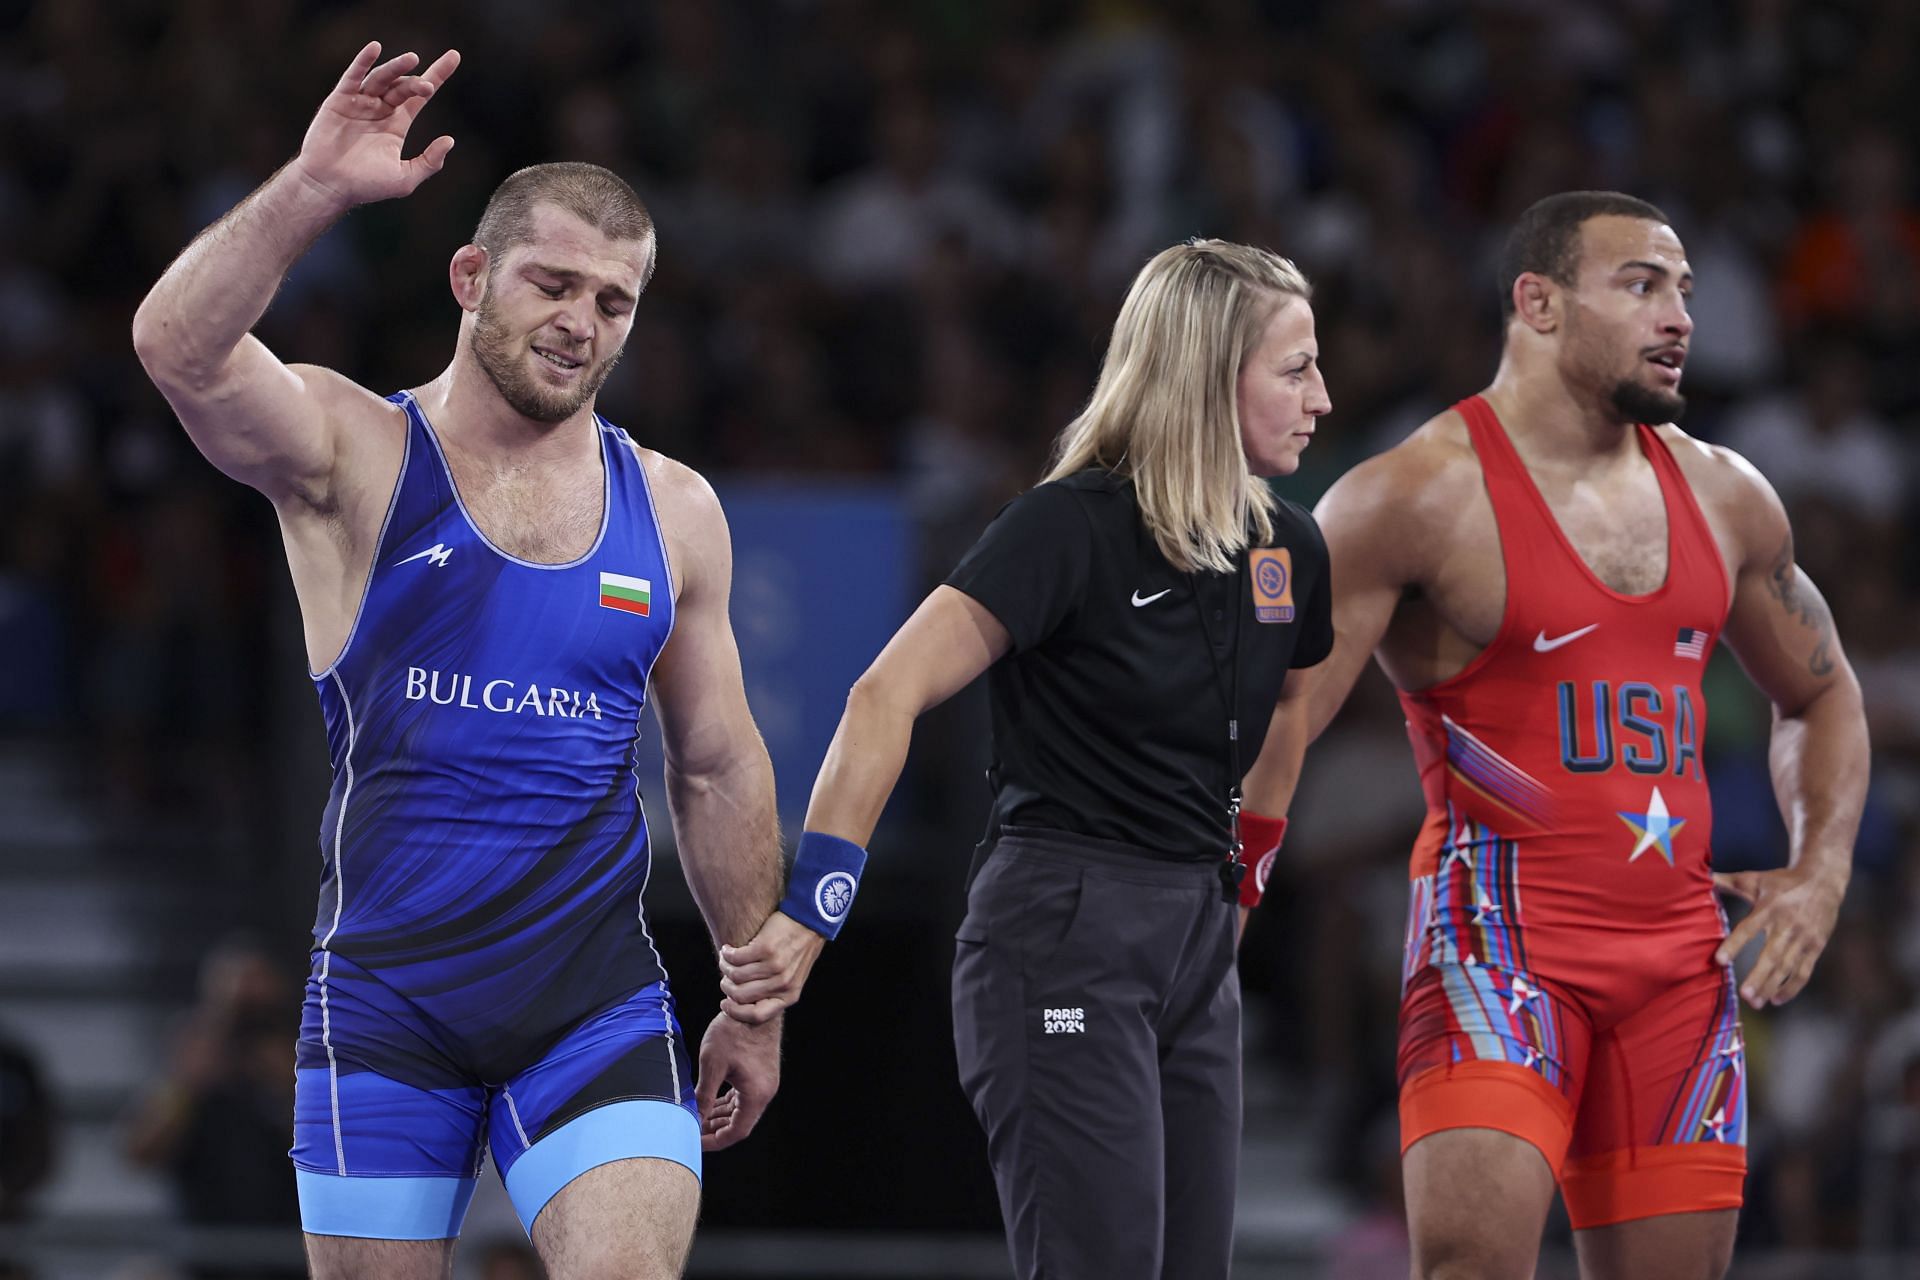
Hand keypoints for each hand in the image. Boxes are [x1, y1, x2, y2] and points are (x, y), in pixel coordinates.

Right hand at [293, 41, 460, 208]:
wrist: (329, 186)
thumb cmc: (365, 186)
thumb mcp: (405, 178)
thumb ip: (429, 162)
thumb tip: (450, 140)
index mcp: (396, 124)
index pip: (420, 96)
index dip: (437, 76)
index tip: (454, 57)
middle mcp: (380, 109)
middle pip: (403, 86)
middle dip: (417, 83)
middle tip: (428, 86)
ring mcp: (360, 102)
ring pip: (382, 78)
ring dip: (397, 68)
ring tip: (412, 60)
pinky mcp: (339, 100)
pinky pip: (353, 76)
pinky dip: (363, 61)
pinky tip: (375, 48)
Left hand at [695, 1009, 780, 1150]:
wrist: (752, 1006)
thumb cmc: (734, 1031)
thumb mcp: (712, 1065)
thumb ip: (703, 1096)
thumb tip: (692, 1119)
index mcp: (756, 1094)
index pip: (736, 1131)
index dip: (714, 1141)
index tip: (695, 1141)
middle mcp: (765, 1092)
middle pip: (739, 1123)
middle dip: (715, 1129)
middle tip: (692, 1131)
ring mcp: (764, 1083)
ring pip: (740, 1110)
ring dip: (720, 1116)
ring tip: (698, 1119)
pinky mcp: (760, 1074)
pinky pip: (743, 1097)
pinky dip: (727, 1103)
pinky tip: (711, 1103)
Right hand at [719, 911, 826, 1023]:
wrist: (811, 922)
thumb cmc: (798, 950)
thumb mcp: (793, 978)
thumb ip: (774, 992)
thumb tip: (743, 1002)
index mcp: (789, 996)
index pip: (757, 1015)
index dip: (736, 1012)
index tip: (725, 1004)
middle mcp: (782, 983)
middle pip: (741, 995)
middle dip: (727, 986)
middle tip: (725, 977)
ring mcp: (775, 966)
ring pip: (736, 975)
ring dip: (725, 967)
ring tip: (725, 960)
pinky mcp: (766, 948)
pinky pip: (736, 958)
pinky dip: (727, 954)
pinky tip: (728, 950)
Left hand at [1714, 866, 1846, 1008]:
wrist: (1823, 880)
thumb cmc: (1782, 881)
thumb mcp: (1755, 879)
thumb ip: (1727, 881)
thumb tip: (1700, 876)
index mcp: (1769, 908)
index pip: (1748, 929)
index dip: (1734, 945)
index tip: (1719, 960)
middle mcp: (1787, 925)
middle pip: (1772, 955)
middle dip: (1758, 977)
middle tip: (1744, 995)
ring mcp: (1804, 938)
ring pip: (1787, 967)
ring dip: (1772, 986)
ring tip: (1756, 1003)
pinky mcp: (1816, 947)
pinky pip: (1804, 971)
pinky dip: (1792, 987)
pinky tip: (1777, 999)